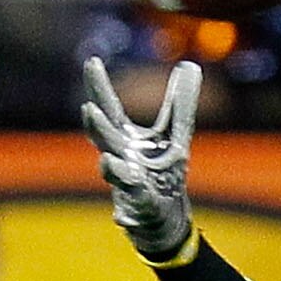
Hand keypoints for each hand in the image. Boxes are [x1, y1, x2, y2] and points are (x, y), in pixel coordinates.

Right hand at [79, 57, 200, 261]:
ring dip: (110, 169)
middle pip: (106, 140)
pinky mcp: (139, 211)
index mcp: (125, 140)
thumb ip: (180, 104)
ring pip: (115, 176)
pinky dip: (125, 216)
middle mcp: (120, 159)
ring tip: (107, 161)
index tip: (92, 62)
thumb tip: (191, 65)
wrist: (163, 219)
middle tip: (89, 109)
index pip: (109, 109)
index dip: (99, 87)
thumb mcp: (175, 136)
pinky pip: (130, 214)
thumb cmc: (162, 174)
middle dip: (97, 127)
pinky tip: (122, 218)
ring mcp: (126, 187)